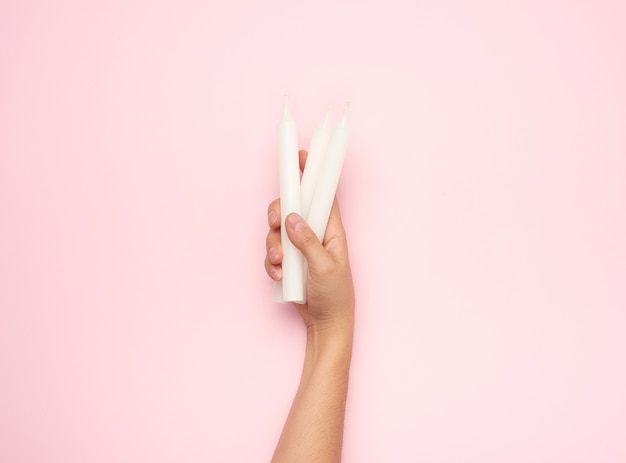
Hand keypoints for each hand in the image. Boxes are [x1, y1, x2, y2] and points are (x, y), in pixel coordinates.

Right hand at [265, 150, 354, 335]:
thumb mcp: (324, 266)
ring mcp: (298, 247)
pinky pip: (271, 253)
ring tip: (281, 264)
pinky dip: (272, 263)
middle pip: (291, 209)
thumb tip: (291, 218)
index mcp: (330, 229)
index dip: (312, 174)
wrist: (325, 322)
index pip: (321, 194)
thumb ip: (307, 241)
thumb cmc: (335, 294)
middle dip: (278, 214)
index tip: (301, 156)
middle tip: (275, 224)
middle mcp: (313, 234)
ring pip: (276, 231)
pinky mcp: (288, 262)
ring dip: (273, 246)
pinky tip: (280, 276)